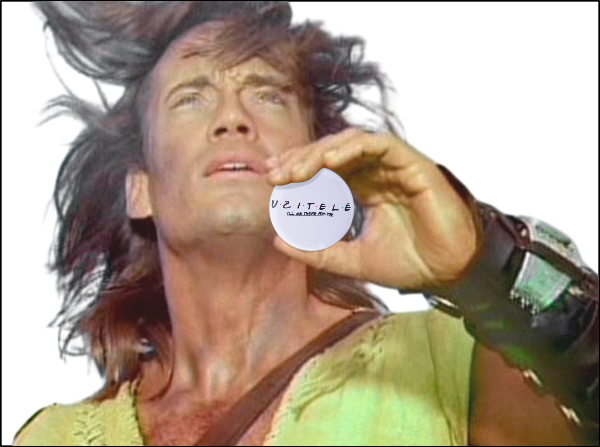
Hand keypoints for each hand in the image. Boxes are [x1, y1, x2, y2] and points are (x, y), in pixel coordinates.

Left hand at [266, 127, 480, 292]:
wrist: (450, 272)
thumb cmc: (410, 263)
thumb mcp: (352, 260)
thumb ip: (317, 251)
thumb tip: (278, 241)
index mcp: (365, 189)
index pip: (325, 171)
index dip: (298, 171)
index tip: (272, 182)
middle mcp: (378, 172)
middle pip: (332, 152)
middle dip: (301, 160)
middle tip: (274, 175)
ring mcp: (395, 165)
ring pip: (351, 142)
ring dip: (320, 153)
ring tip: (296, 172)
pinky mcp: (413, 163)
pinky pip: (379, 144)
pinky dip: (352, 148)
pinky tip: (328, 162)